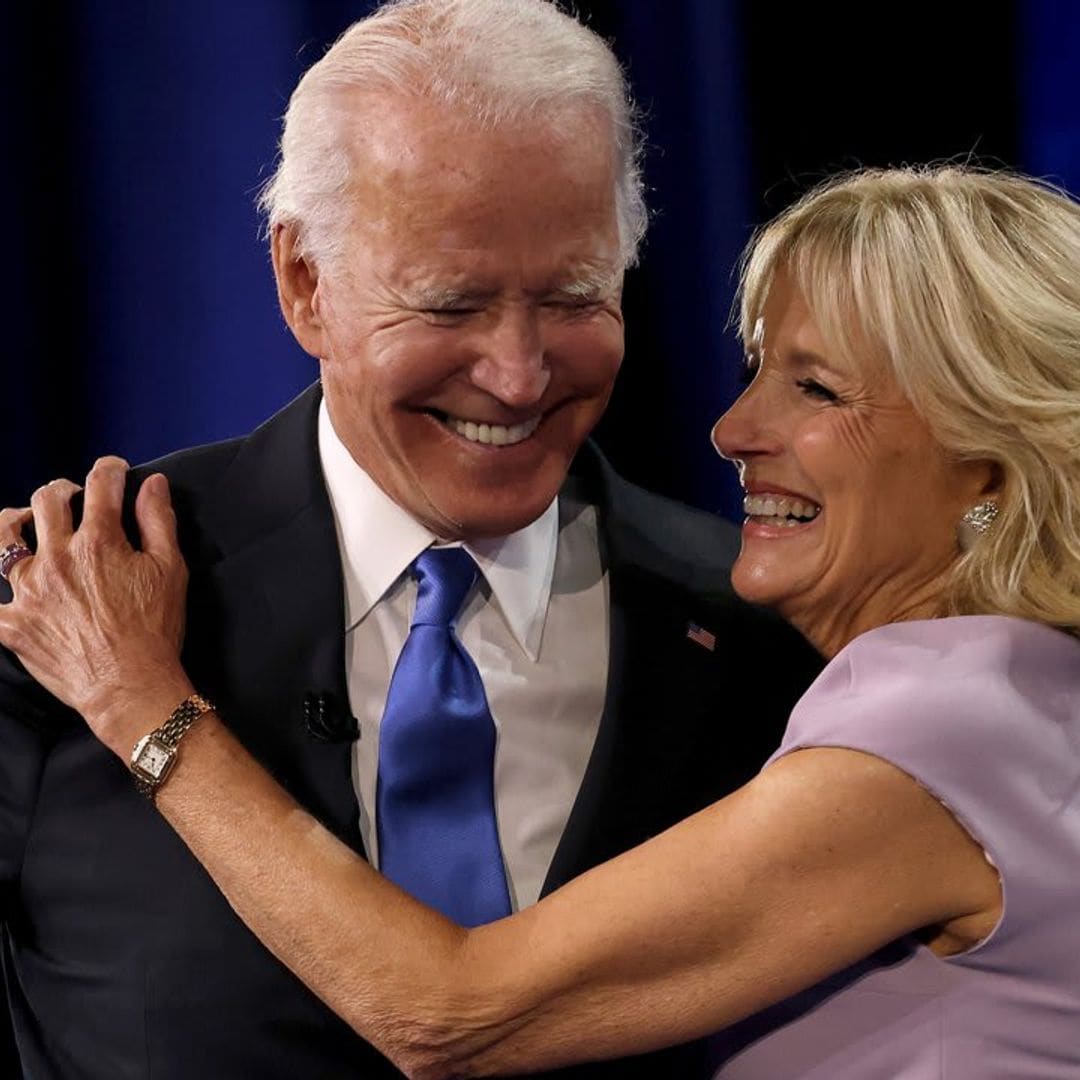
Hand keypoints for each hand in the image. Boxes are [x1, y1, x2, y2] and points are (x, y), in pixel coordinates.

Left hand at [0, 457, 193, 754]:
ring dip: (14, 523)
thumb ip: (158, 521)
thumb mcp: (170, 570)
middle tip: (73, 498)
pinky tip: (6, 591)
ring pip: (2, 538)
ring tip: (25, 526)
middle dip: (62, 490)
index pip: (100, 485)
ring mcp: (29, 591)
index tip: (114, 471)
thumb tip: (152, 483)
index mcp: (99, 542)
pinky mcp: (12, 624)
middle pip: (46, 500)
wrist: (130, 686)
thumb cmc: (156, 630)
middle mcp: (57, 558)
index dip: (109, 470)